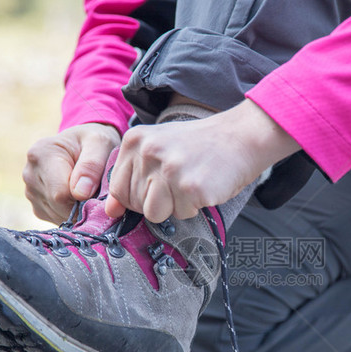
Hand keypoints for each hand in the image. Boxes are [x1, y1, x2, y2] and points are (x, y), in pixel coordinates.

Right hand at [23, 123, 120, 223]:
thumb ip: (92, 165)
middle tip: (98, 190)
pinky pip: (58, 220)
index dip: (85, 197)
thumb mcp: (99, 143)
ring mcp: (31, 192)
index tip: (98, 188)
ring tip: (88, 191)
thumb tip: (80, 193)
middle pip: (59, 206)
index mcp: (41, 154)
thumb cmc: (92, 142)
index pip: (61, 192)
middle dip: (83, 204)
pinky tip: (79, 198)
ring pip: (59, 215)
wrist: (82, 145)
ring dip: (79, 210)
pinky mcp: (38, 207)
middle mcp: (30, 174)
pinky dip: (73, 215)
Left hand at [105, 100, 300, 222]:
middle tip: (179, 180)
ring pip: (154, 213)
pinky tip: (204, 186)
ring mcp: (169, 170)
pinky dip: (194, 207)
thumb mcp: (158, 149)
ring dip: (174, 206)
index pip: (117, 188)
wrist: (240, 137)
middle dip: (157, 201)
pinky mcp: (190, 187)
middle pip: (135, 204)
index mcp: (135, 140)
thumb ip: (131, 176)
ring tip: (190, 184)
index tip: (157, 185)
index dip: (137, 196)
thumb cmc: (199, 146)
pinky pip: (181, 214)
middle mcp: (148, 152)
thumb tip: (109, 210)